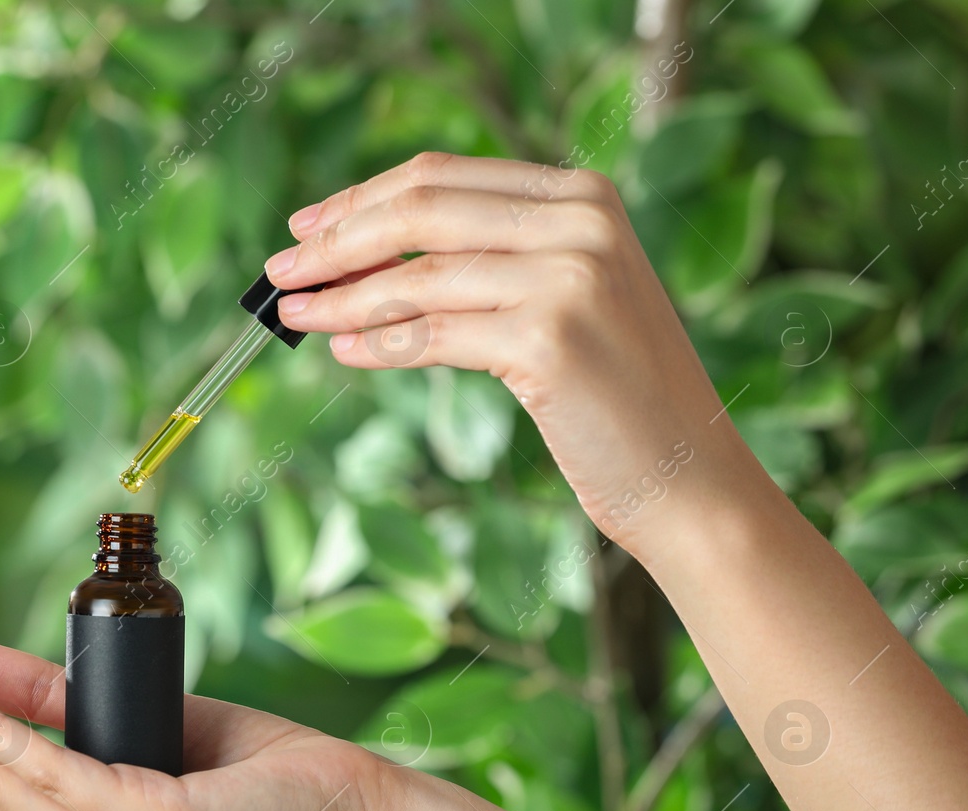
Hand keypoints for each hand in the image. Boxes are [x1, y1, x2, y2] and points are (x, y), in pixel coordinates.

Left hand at [268, 151, 769, 560]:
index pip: (443, 177)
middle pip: (420, 211)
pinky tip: (340, 350)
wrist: (688, 475)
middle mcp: (578, 221)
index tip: (307, 226)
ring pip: (416, 277)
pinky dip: (375, 342)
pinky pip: (431, 334)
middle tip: (279, 271)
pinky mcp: (547, 340)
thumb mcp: (560, 300)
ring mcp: (567, 277)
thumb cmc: (614, 395)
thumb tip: (364, 256)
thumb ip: (486, 262)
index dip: (361, 199)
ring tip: (294, 316)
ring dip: (342, 297)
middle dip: (336, 239)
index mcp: (580, 195)